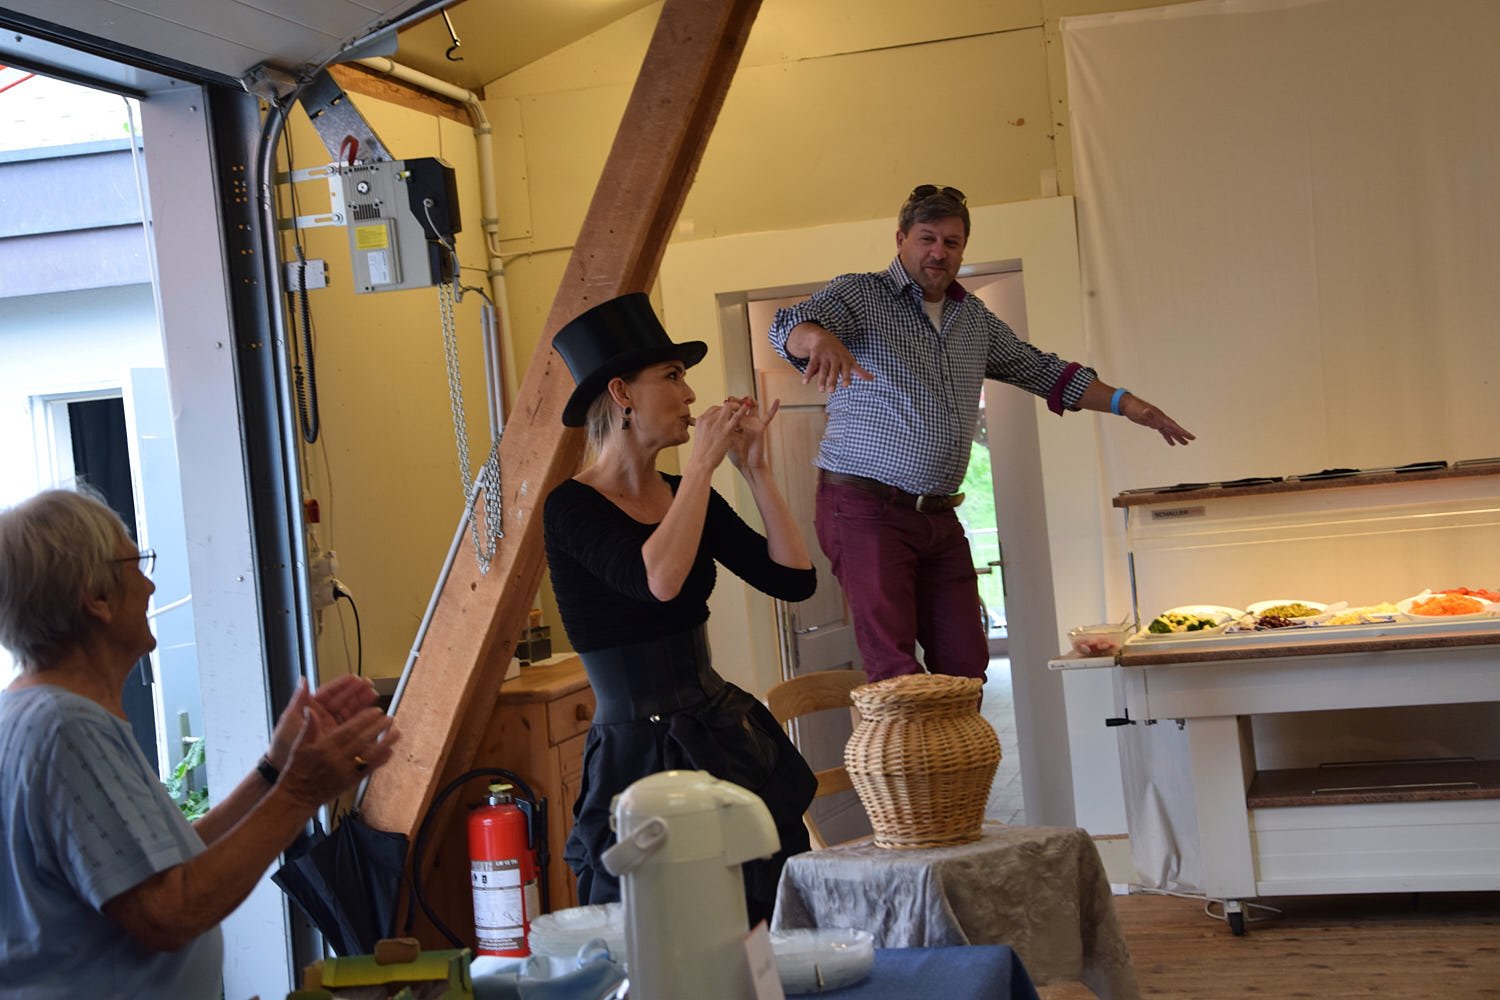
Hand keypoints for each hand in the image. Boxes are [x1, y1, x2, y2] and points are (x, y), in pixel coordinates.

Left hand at [266, 675, 377, 771]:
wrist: (283, 769)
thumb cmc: (283, 744)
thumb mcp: (290, 720)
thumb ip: (299, 700)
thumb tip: (303, 680)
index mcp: (311, 709)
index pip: (329, 693)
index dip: (342, 685)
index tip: (355, 678)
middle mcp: (323, 717)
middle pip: (342, 701)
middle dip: (356, 692)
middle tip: (370, 685)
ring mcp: (331, 728)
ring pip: (349, 712)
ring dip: (361, 703)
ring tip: (374, 695)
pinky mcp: (338, 740)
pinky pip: (352, 727)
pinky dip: (362, 720)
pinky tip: (371, 715)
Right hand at [276, 705, 399, 809]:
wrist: (298, 797)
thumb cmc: (297, 769)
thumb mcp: (298, 747)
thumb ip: (307, 728)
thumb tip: (309, 709)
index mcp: (324, 748)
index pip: (348, 731)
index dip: (364, 720)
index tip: (376, 710)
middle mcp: (337, 760)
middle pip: (362, 741)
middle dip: (377, 728)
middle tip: (389, 718)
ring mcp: (345, 773)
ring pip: (369, 755)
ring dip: (384, 743)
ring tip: (397, 732)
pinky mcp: (350, 783)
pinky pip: (368, 770)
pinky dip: (380, 761)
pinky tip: (390, 752)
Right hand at [688, 400, 745, 471]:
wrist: (701, 462)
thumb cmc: (702, 453)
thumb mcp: (701, 436)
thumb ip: (707, 429)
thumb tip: (714, 428)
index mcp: (701, 419)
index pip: (713, 409)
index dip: (722, 410)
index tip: (728, 414)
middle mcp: (708, 418)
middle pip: (721, 407)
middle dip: (730, 407)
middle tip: (737, 409)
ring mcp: (717, 423)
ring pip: (729, 407)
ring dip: (737, 406)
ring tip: (744, 407)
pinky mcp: (726, 430)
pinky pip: (737, 416)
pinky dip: (743, 411)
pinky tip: (748, 407)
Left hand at [727, 396, 779, 472]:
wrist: (747, 465)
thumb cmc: (737, 455)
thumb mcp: (727, 439)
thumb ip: (725, 428)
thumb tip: (716, 418)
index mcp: (737, 424)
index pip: (733, 410)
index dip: (728, 405)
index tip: (723, 402)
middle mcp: (746, 422)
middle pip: (742, 405)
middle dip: (735, 401)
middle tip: (730, 399)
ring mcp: (754, 423)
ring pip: (753, 406)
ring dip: (748, 400)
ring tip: (744, 399)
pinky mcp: (761, 427)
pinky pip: (768, 417)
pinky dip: (773, 409)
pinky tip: (777, 400)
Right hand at [796, 326, 872, 392]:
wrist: (823, 337)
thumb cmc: (840, 353)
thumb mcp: (850, 360)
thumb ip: (860, 371)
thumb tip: (872, 379)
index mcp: (844, 360)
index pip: (846, 369)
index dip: (846, 376)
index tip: (846, 385)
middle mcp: (835, 358)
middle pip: (833, 370)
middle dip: (832, 380)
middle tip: (831, 391)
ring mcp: (824, 356)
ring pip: (823, 369)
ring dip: (821, 380)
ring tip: (821, 390)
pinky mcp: (815, 356)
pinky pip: (811, 365)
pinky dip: (808, 374)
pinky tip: (805, 382)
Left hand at [1120, 394, 1195, 445]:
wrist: (1128, 405)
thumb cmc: (1134, 408)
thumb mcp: (1139, 411)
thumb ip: (1145, 412)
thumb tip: (1147, 411)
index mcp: (1160, 417)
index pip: (1174, 426)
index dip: (1182, 431)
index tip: (1191, 436)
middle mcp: (1161, 419)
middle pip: (1174, 428)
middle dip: (1182, 435)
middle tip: (1190, 441)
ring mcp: (1157, 421)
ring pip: (1169, 430)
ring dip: (1176, 437)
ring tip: (1184, 443)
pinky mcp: (1153, 423)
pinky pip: (1163, 431)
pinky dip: (1167, 436)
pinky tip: (1171, 442)